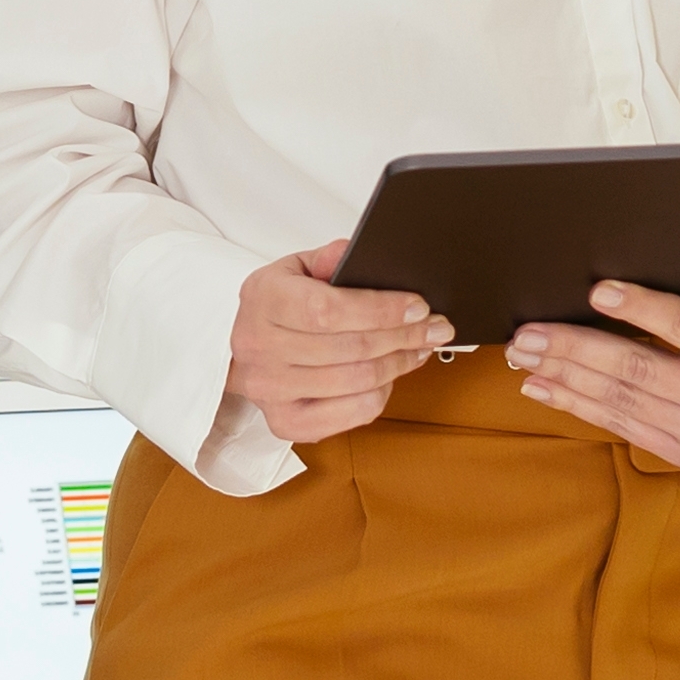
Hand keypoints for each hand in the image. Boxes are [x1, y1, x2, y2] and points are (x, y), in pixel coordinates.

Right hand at [228, 241, 443, 445]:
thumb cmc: (276, 306)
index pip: (328, 311)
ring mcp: (271, 391)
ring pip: (357, 382)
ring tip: (419, 347)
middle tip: (435, 326)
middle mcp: (260, 349)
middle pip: (351, 348)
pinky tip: (391, 374)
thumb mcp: (295, 268)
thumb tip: (353, 256)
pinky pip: (353, 414)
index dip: (380, 310)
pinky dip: (382, 393)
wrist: (244, 351)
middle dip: (404, 336)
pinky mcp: (286, 423)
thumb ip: (327, 260)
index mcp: (263, 301)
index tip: (417, 306)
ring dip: (399, 364)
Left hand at [508, 280, 679, 472]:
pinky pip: (622, 426)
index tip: (599, 290)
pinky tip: (544, 388)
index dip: (641, 307)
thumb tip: (621, 284)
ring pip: (622, 400)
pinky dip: (578, 405)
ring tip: (525, 357)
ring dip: (564, 377)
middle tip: (528, 333)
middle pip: (638, 369)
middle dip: (575, 349)